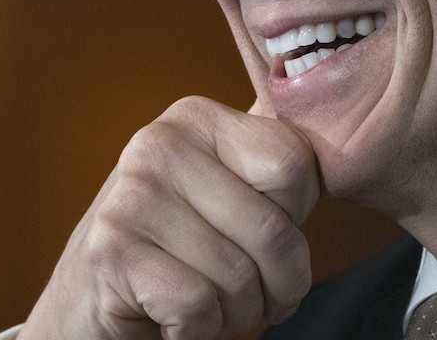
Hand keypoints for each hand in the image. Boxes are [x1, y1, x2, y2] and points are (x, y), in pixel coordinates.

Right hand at [19, 96, 319, 339]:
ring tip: (206, 302)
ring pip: (238, 278)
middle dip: (278, 284)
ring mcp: (129, 196)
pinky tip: (170, 317)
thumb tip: (351, 127)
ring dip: (235, 314)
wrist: (85, 302)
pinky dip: (197, 332)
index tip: (265, 231)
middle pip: (274, 230)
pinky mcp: (110, 251)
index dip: (296, 219)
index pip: (295, 166)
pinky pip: (198, 307)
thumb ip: (269, 161)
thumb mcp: (223, 189)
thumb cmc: (175, 250)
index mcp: (195, 118)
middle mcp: (157, 143)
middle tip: (254, 295)